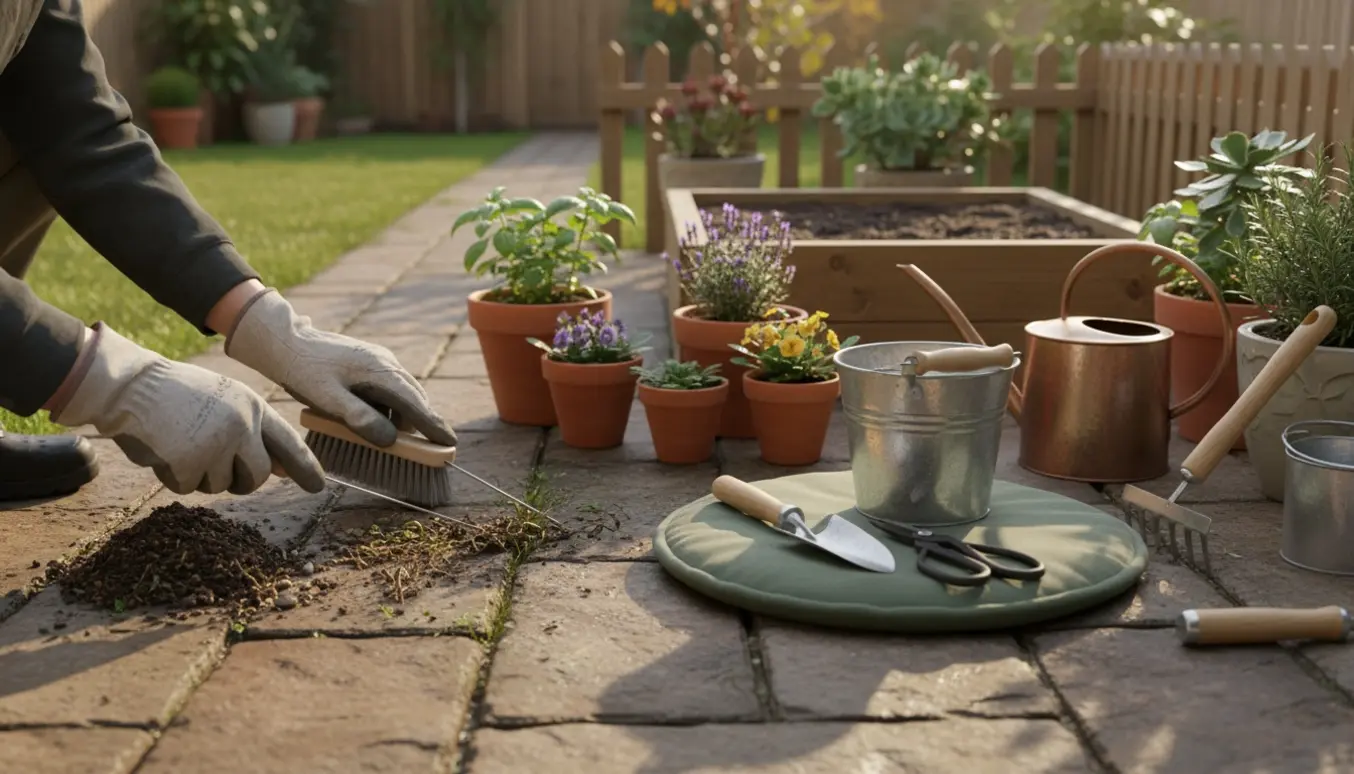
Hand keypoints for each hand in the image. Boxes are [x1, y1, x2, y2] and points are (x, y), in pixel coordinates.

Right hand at [53, 324, 326, 494]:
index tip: (318, 486)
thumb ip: (252, 430)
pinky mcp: (188, 462)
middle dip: (240, 481)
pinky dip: (172, 475)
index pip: (289, 443)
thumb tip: (279, 468)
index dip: (306, 467)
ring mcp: (216, 445)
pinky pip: (186, 487)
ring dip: (199, 474)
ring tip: (181, 442)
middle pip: (256, 477)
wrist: (131, 385)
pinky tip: (163, 449)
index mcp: (253, 407)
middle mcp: (241, 426)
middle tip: (216, 465)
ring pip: (218, 486)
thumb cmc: (176, 393)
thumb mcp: (225, 401)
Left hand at [224, 289, 455, 447]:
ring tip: (397, 441)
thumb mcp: (329, 399)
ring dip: (403, 416)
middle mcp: (386, 363)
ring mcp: (379, 360)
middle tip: (431, 449)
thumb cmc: (304, 371)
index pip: (416, 404)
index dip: (434, 426)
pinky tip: (377, 419)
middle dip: (424, 423)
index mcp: (380, 372)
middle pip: (415, 398)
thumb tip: (392, 440)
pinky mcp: (369, 361)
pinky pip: (390, 388)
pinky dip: (390, 406)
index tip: (450, 444)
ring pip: (403, 393)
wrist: (285, 341)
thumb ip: (360, 419)